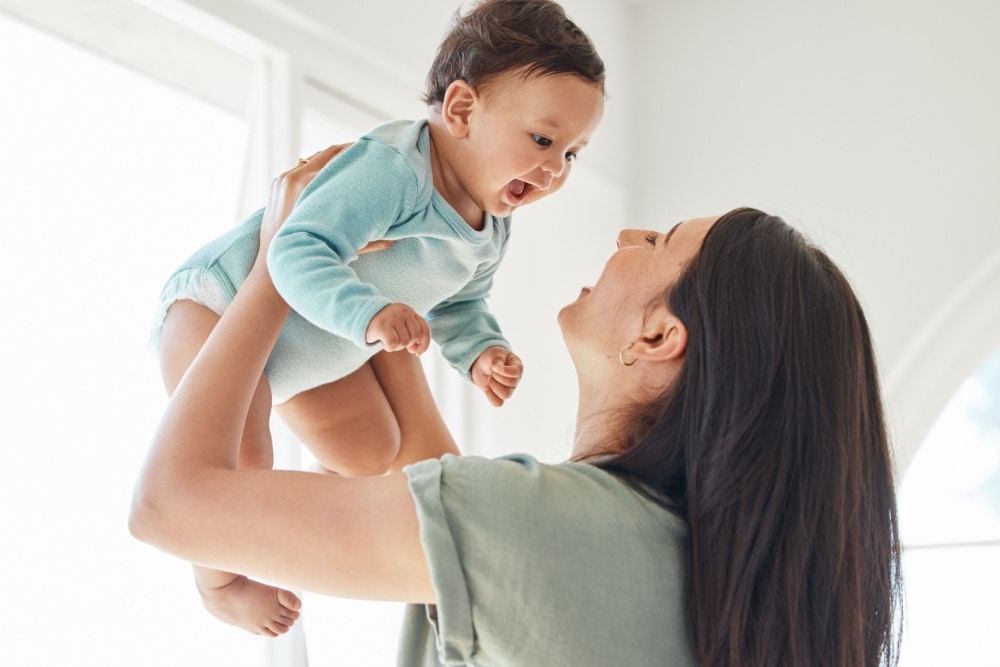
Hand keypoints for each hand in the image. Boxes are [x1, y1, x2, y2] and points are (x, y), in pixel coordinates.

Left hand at [256, 144, 392, 263]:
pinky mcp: (277, 184)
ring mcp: (283, 179)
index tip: (373, 151)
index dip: (357, 150)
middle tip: (366, 153)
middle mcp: (294, 178)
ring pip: (312, 159)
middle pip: (327, 153)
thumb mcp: (343, 247)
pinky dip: (315, 169)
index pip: (338, 155)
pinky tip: (329, 175)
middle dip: (347, 152)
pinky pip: (300, 169)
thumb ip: (370, 240)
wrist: (274, 265)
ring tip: (349, 163)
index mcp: (309, 186)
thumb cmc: (309, 257)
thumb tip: (395, 239)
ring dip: (331, 160)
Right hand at [365, 303, 430, 354]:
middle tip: (395, 340)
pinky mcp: (383, 326)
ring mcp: (393, 317)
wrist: (362, 317)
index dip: (424, 343)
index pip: (425, 329)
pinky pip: (393, 344)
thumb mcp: (401, 325)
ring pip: (404, 342)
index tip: (417, 352)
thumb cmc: (385, 325)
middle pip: (414, 337)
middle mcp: (404, 312)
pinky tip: (382, 341)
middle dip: (406, 344)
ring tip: (387, 339)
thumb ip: (412, 334)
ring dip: (396, 346)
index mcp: (410, 311)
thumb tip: (416, 351)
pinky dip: (388, 347)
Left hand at [470, 347, 522, 406]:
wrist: (482, 364)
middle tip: (491, 371)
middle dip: (497, 377)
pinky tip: (487, 388)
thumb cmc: (492, 357)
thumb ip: (497, 361)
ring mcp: (508, 389)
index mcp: (517, 367)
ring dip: (494, 386)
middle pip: (510, 384)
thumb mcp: (494, 355)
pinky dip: (491, 396)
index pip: (516, 373)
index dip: (505, 372)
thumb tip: (498, 369)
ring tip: (490, 379)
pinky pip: (498, 403)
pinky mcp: (499, 396)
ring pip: (505, 395)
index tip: (495, 367)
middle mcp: (515, 379)